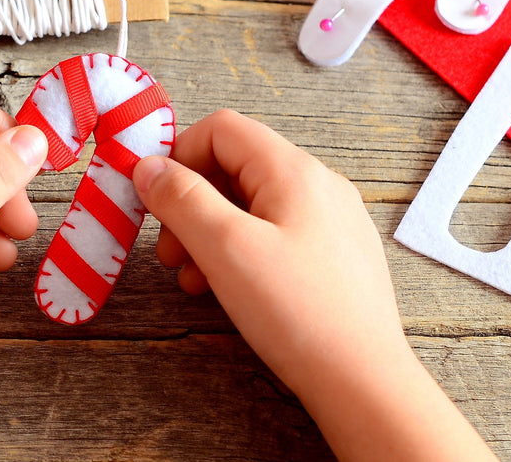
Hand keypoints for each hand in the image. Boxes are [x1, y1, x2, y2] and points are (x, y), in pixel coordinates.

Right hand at [132, 109, 495, 461]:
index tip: (154, 199)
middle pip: (234, 166)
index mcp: (294, 170)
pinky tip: (225, 289)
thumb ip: (181, 198)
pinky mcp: (334, 255)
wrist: (363, 382)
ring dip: (209, 231)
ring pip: (251, 204)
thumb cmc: (297, 313)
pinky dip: (239, 251)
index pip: (221, 129)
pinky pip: (274, 233)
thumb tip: (147, 165)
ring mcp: (331, 220)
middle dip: (190, 202)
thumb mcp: (224, 248)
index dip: (178, 155)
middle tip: (169, 251)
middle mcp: (318, 185)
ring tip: (191, 277)